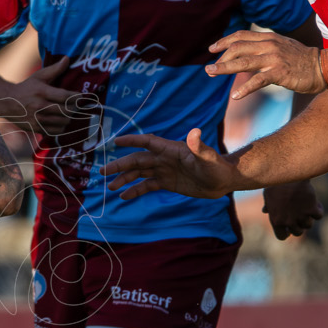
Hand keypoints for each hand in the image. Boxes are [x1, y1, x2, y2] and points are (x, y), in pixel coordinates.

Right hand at [0, 57, 79, 136]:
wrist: (6, 102)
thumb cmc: (25, 87)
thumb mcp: (38, 76)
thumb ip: (55, 69)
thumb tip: (67, 58)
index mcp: (41, 91)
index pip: (65, 96)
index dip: (76, 97)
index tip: (80, 96)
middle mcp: (39, 106)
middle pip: (66, 110)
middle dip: (74, 108)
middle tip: (75, 106)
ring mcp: (37, 119)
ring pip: (62, 122)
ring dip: (68, 118)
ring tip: (68, 113)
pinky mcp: (35, 128)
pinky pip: (55, 131)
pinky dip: (61, 127)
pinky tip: (60, 121)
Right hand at [103, 129, 244, 200]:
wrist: (224, 181)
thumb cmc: (217, 167)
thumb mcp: (208, 158)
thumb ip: (199, 147)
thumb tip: (195, 132)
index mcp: (171, 149)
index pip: (147, 142)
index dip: (132, 141)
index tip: (115, 142)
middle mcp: (164, 159)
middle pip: (137, 160)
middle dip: (120, 165)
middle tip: (103, 171)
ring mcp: (164, 170)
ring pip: (139, 173)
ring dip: (124, 178)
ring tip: (110, 186)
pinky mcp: (167, 183)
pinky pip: (147, 185)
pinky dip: (135, 190)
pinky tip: (124, 196)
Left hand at [205, 30, 323, 96]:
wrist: (324, 67)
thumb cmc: (301, 60)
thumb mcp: (282, 47)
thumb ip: (265, 47)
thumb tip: (248, 52)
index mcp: (269, 38)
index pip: (241, 36)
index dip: (224, 41)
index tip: (212, 49)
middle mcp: (269, 45)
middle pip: (237, 48)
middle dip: (220, 58)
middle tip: (209, 70)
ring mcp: (274, 58)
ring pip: (243, 62)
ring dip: (224, 68)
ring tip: (211, 74)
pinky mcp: (279, 73)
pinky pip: (257, 80)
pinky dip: (245, 88)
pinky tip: (235, 96)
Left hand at [261, 180, 323, 239]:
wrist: (288, 175)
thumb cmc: (276, 183)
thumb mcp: (268, 195)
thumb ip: (268, 205)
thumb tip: (265, 211)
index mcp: (276, 221)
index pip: (282, 236)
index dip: (286, 232)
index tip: (289, 228)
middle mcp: (289, 222)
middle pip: (298, 232)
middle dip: (299, 225)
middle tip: (299, 217)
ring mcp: (301, 216)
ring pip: (309, 225)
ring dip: (309, 218)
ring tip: (307, 208)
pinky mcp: (312, 209)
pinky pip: (319, 216)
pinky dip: (319, 210)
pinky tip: (316, 203)